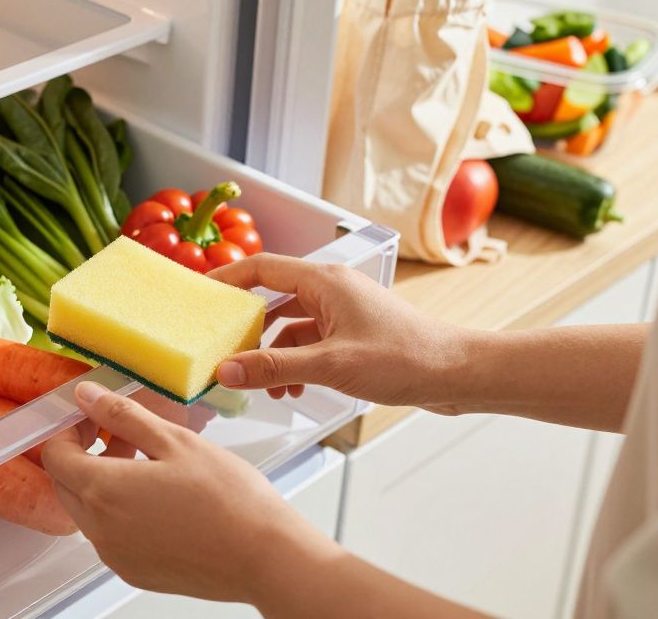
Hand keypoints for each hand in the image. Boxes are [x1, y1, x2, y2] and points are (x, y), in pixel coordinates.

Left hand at [44, 381, 488, 618]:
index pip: (55, 454)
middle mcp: (100, 530)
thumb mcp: (174, 440)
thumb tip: (88, 397)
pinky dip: (120, 509)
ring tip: (149, 459)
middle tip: (121, 432)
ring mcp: (116, 555)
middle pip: (67, 483)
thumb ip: (123, 416)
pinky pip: (111, 534)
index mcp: (104, 491)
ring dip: (103, 480)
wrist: (266, 557)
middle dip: (84, 452)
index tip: (90, 415)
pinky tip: (159, 493)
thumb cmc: (230, 500)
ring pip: (88, 509)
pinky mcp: (135, 571)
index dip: (67, 429)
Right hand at [208, 255, 470, 412]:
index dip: (227, 279)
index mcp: (324, 281)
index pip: (261, 267)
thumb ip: (274, 368)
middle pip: (271, 299)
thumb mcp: (330, 366)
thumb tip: (227, 370)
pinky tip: (289, 389)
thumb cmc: (407, 358)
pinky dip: (292, 364)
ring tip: (260, 385)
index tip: (200, 296)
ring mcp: (342, 313)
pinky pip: (307, 343)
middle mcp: (331, 290)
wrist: (457, 374)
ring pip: (288, 327)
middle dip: (246, 330)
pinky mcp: (351, 335)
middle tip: (221, 350)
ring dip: (271, 355)